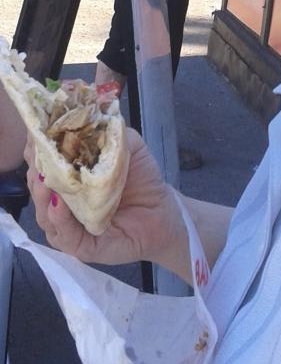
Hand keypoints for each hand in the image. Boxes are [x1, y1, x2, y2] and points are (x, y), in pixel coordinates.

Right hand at [25, 128, 186, 269]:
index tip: (37, 132)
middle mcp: (62, 200)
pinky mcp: (79, 246)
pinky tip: (59, 205)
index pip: (43, 161)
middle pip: (37, 185)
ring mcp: (68, 225)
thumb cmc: (142, 178)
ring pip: (43, 212)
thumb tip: (90, 117)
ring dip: (41, 195)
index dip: (37, 146)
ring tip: (45, 180)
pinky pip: (64, 235)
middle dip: (36, 169)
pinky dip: (59, 219)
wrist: (162, 213)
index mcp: (69, 176)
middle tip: (38, 154)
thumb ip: (111, 132)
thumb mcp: (129, 147)